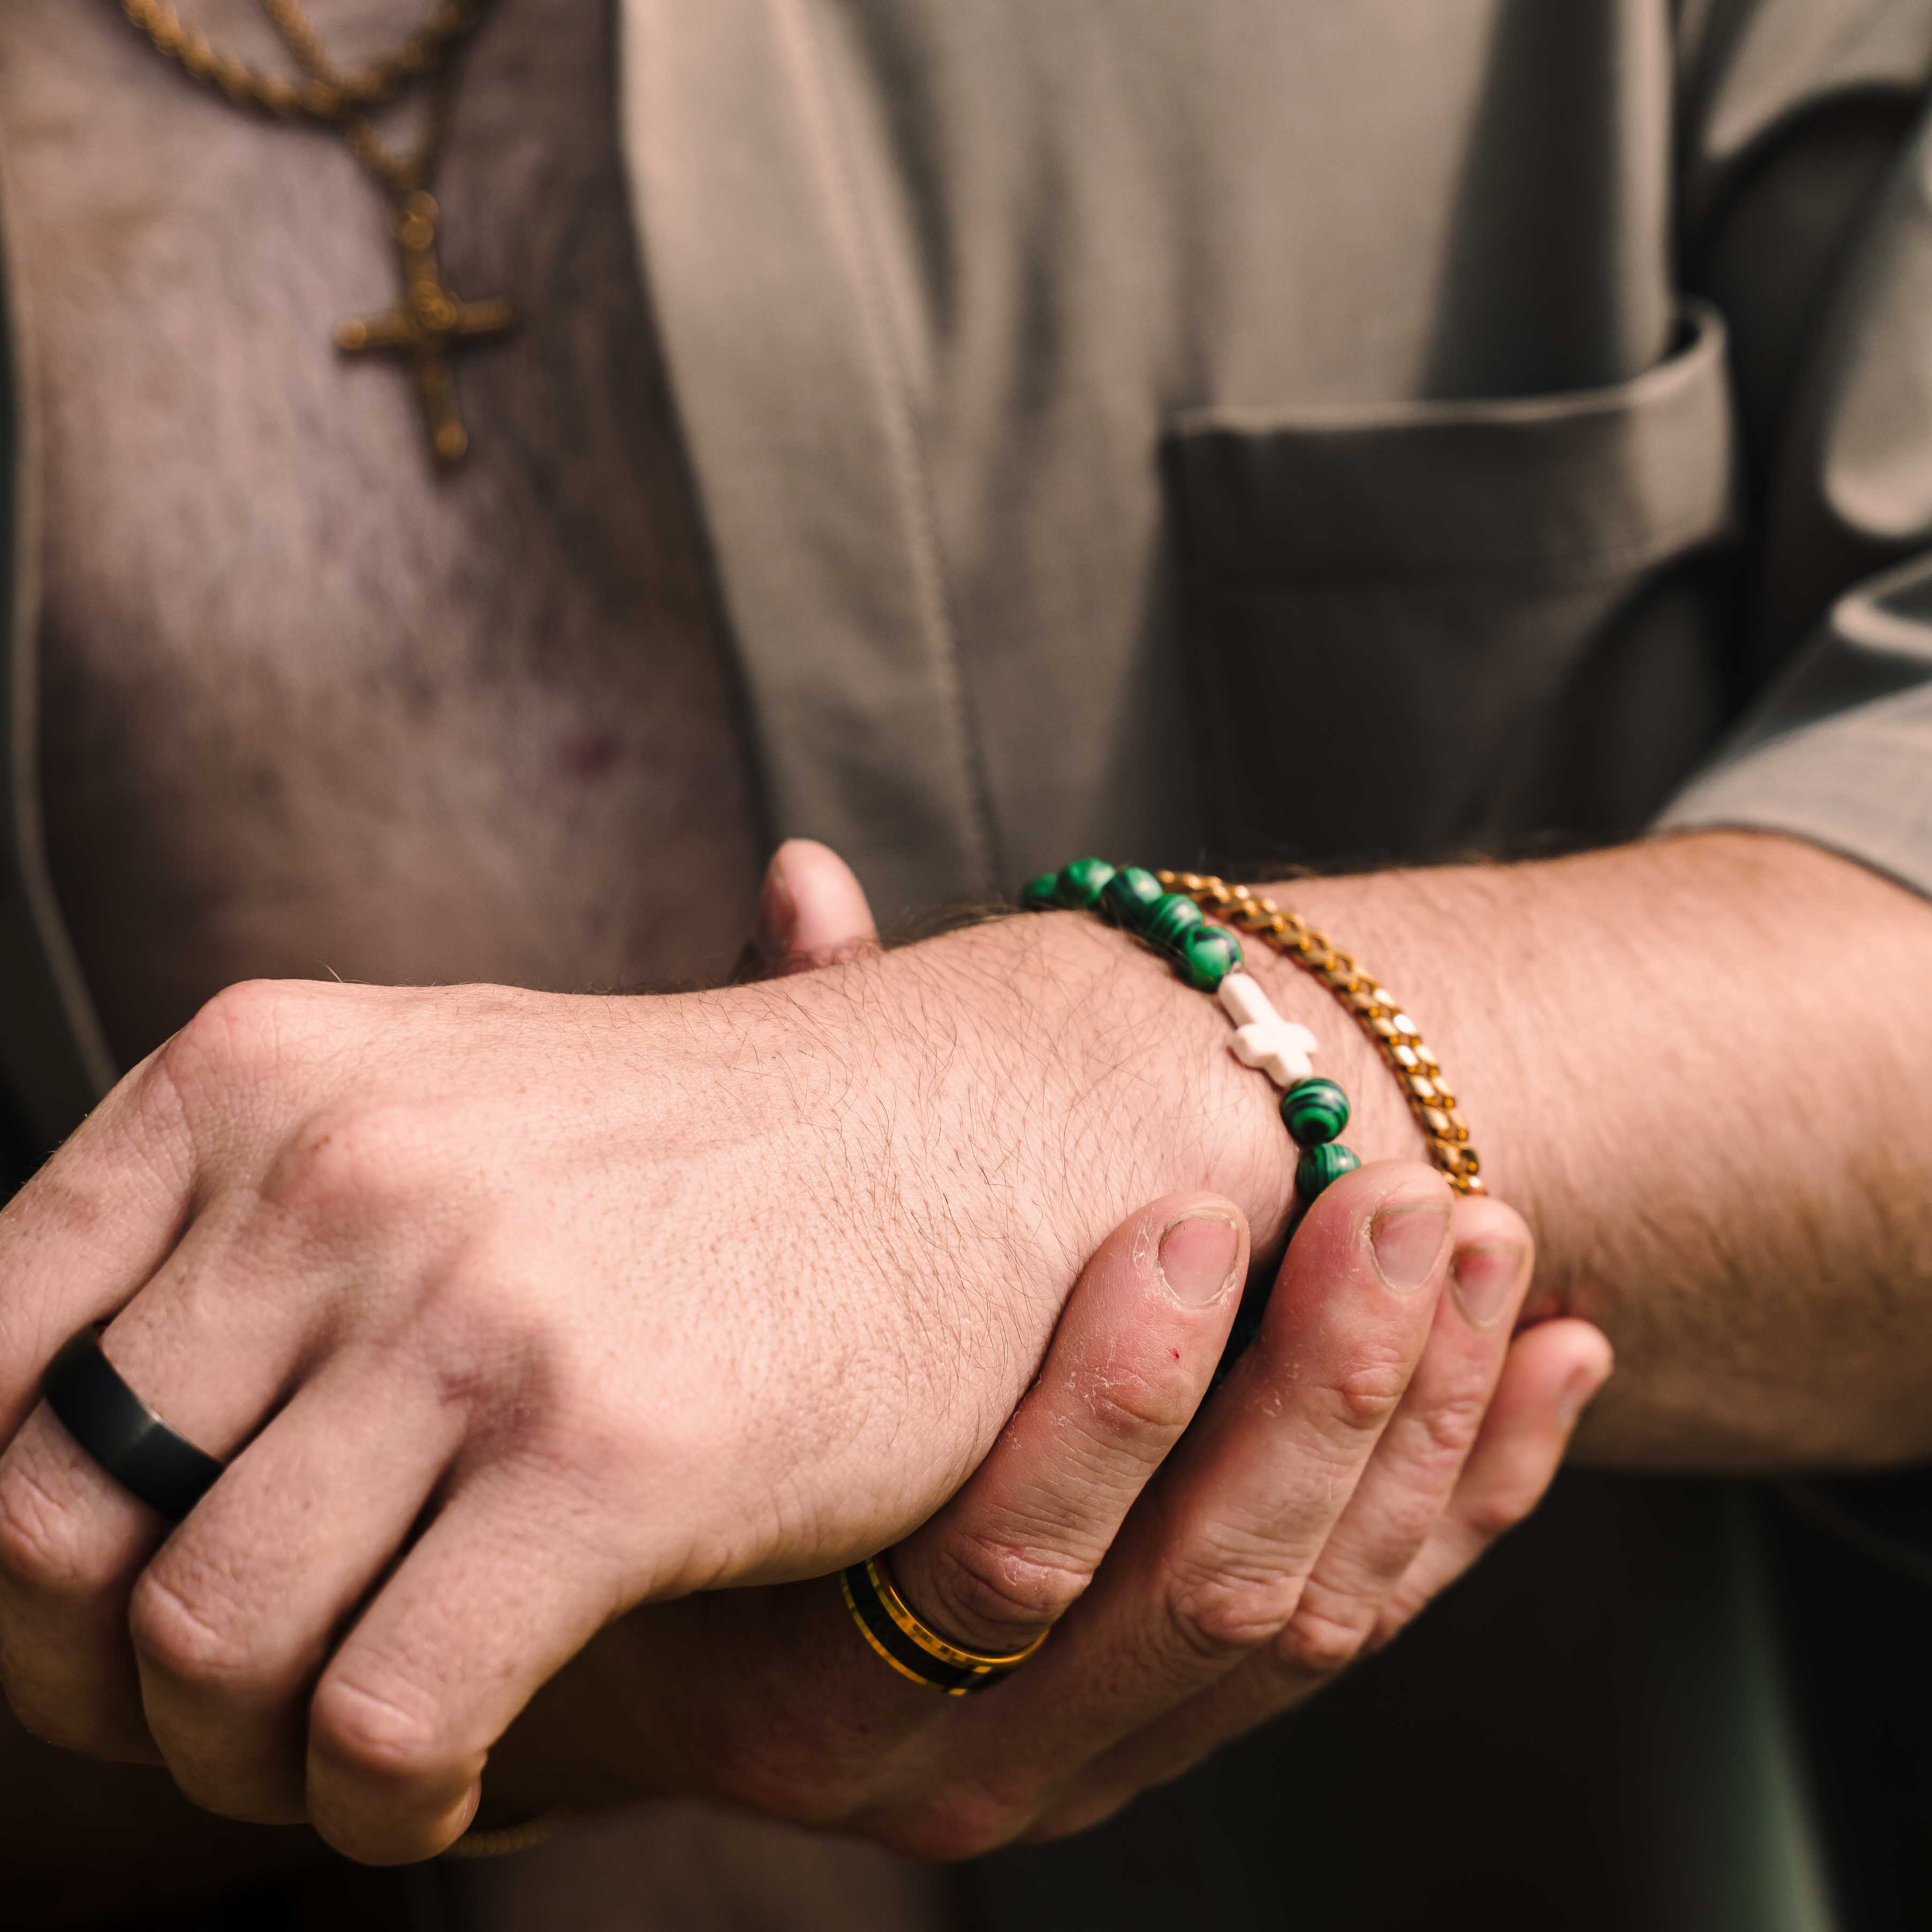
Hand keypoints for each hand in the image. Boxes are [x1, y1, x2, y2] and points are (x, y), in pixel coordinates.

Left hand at [0, 844, 1300, 1860]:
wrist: (965, 1129)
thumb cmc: (693, 1160)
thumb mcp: (429, 1115)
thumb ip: (233, 1242)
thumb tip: (33, 1460)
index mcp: (260, 1071)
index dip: (1, 1526)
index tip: (89, 1607)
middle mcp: (338, 1166)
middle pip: (57, 1519)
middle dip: (99, 1678)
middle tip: (214, 1712)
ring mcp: (475, 1302)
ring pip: (200, 1646)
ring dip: (239, 1759)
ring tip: (336, 1747)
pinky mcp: (611, 1448)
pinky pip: (377, 1716)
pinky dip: (380, 1796)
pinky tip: (447, 1774)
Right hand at [502, 846, 1609, 1853]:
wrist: (681, 1644)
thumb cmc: (693, 1437)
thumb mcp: (712, 1311)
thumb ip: (779, 1110)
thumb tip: (804, 878)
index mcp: (808, 1673)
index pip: (1008, 1557)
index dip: (1122, 1392)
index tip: (1198, 1213)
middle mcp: (959, 1762)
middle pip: (1202, 1593)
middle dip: (1324, 1391)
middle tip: (1403, 1204)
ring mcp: (1090, 1760)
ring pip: (1307, 1620)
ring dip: (1422, 1427)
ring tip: (1493, 1241)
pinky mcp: (1180, 1736)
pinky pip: (1364, 1630)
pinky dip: (1468, 1500)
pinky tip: (1557, 1363)